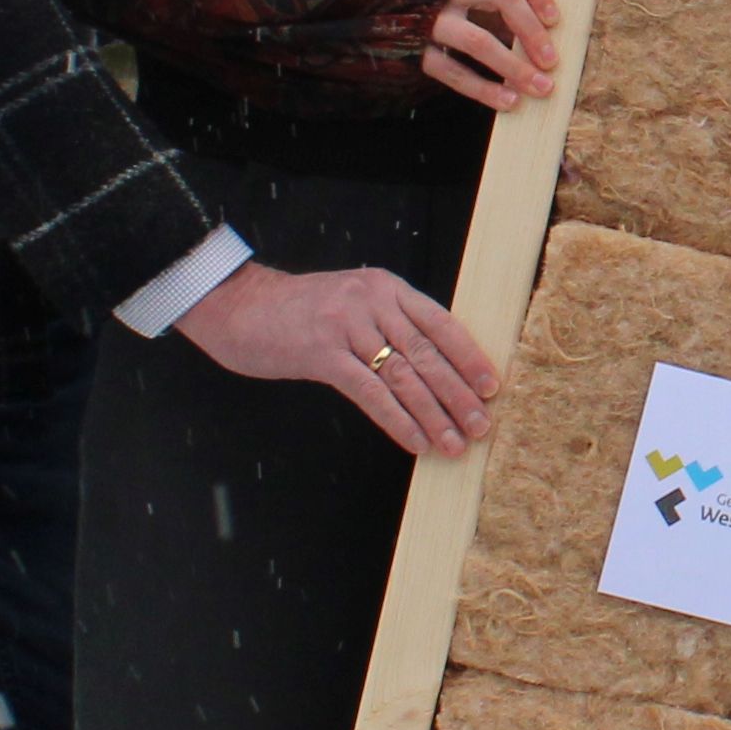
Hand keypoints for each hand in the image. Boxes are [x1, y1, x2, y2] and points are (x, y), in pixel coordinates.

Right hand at [174, 259, 498, 458]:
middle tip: (481, 425)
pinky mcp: (322, 353)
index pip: (440, 323)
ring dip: (433, 414)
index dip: (469, 357)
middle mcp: (372, 301)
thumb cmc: (298, 311)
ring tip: (454, 443)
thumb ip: (388, 323)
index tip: (491, 387)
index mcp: (385, 287)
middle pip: (427, 353)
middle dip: (457, 394)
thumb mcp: (352, 302)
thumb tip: (433, 368)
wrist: (239, 306)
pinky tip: (415, 442)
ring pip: (403, 376)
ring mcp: (346, 325)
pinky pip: (370, 393)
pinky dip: (397, 420)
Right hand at [423, 0, 561, 112]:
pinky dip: (484, 90)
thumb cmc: (464, 18)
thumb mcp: (485, 5)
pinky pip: (454, 71)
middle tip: (552, 62)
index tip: (555, 20)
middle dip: (532, 30)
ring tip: (540, 88)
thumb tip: (555, 43)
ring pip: (477, 40)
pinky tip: (509, 102)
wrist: (398, 29)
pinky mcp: (419, 51)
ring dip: (513, 67)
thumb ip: (513, 13)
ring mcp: (434, 19)